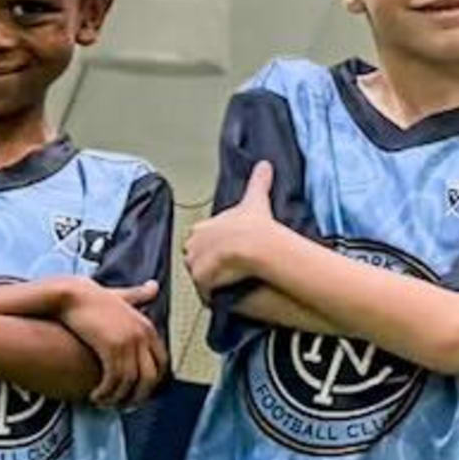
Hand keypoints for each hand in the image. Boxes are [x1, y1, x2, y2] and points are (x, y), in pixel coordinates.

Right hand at [62, 279, 165, 407]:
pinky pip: (116, 380)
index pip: (161, 363)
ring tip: (104, 403)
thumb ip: (137, 296)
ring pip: (132, 382)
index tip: (137, 392)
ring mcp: (130, 342)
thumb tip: (154, 286)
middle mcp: (144, 335)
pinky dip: (107, 392)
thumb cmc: (91, 297)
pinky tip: (96, 397)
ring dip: (118, 398)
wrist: (70, 293)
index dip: (151, 381)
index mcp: (147, 327)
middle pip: (151, 377)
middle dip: (138, 395)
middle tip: (123, 405)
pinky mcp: (112, 347)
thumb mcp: (121, 298)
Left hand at [183, 162, 284, 292]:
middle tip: (231, 267)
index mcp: (202, 228)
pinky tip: (228, 295)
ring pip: (202, 276)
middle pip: (198, 258)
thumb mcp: (255, 199)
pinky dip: (216, 295)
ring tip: (231, 282)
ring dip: (213, 280)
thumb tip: (265, 164)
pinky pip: (207, 293)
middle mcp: (193, 245)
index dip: (216, 246)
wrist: (257, 246)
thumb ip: (259, 181)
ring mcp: (196, 265)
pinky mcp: (202, 282)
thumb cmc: (255, 225)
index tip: (230, 249)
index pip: (202, 239)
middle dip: (210, 263)